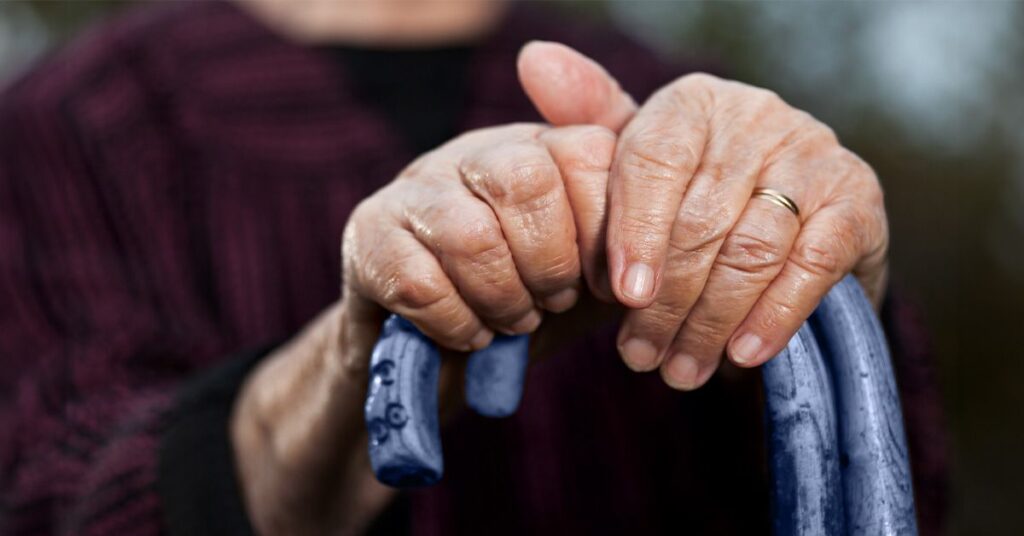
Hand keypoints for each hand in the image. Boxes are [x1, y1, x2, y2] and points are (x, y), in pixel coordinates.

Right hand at [231, 121, 615, 533]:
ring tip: (512, 322)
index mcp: (539, 147)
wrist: (440, 359)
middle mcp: (475, 151)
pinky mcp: (367, 233)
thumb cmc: (527, 304)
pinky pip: (418, 283)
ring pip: (470, 235)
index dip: (605, 231)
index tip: (605, 283)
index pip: (586, 152)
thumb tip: (655, 233)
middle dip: (551, 262)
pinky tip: (468, 335)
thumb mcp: (594, 270)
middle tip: (553, 301)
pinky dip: (456, 324)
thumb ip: (629, 235)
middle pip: (525, 180)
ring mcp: (415, 186)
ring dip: (502, 299)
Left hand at [519, 42, 888, 389]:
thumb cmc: (691, 199)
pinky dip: (775, 315)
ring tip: (680, 368)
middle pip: (700, 217)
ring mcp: (814, 154)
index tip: (620, 296)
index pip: (655, 160)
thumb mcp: (637, 165)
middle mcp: (757, 116)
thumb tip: (534, 60)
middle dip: (667, 300)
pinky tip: (742, 355)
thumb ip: (590, 123)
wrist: (789, 226)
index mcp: (693, 103)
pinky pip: (811, 264)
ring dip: (711, 321)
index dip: (634, 233)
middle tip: (640, 355)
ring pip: (751, 248)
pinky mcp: (858, 200)